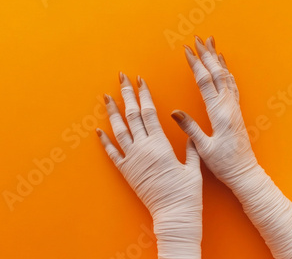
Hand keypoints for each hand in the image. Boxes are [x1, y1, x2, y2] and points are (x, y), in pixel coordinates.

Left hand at [97, 73, 201, 257]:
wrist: (173, 214)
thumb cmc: (186, 192)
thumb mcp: (193, 166)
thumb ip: (190, 146)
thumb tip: (189, 130)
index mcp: (160, 144)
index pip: (149, 112)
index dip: (144, 94)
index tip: (140, 80)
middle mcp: (143, 148)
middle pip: (132, 115)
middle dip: (127, 94)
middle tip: (121, 78)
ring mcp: (131, 159)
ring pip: (118, 130)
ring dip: (112, 112)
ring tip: (107, 96)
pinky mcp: (125, 172)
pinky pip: (112, 153)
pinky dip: (104, 141)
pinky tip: (98, 130)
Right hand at [172, 36, 258, 185]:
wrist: (244, 172)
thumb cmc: (223, 162)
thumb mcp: (203, 147)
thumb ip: (190, 128)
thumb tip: (174, 112)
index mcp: (219, 112)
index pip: (205, 82)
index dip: (196, 65)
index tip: (187, 50)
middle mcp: (228, 105)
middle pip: (217, 73)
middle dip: (206, 55)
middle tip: (198, 39)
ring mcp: (234, 107)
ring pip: (225, 76)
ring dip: (217, 60)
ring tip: (211, 45)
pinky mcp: (235, 111)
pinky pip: (231, 85)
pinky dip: (226, 72)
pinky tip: (223, 66)